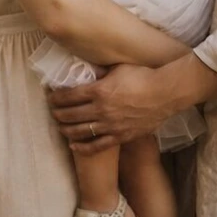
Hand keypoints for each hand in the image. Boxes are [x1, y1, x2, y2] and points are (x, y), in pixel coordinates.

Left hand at [49, 64, 174, 153]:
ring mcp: (110, 125)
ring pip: (80, 132)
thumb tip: (87, 70)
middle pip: (70, 115)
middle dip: (58, 114)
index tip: (51, 98)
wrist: (165, 93)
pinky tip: (74, 146)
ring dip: (66, 130)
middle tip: (53, 113)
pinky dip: (83, 147)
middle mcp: (101, 110)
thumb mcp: (118, 68)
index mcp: (98, 91)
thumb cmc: (143, 76)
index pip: (69, 96)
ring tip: (60, 127)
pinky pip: (97, 146)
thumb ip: (100, 71)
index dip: (56, 98)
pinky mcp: (120, 136)